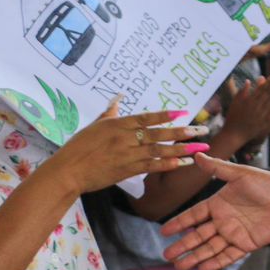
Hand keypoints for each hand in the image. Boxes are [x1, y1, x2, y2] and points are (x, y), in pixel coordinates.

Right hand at [44, 103, 202, 196]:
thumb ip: (110, 112)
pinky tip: (183, 163)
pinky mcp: (127, 170)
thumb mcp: (93, 126)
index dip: (165, 116)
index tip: (183, 113)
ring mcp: (127, 155)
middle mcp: (125, 138)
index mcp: (117, 124)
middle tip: (201, 131)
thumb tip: (118, 97)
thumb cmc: (78, 147)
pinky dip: (168, 164)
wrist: (68, 171)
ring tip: (199, 148)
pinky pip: (152, 166)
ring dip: (181, 149)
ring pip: (159, 150)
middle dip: (182, 132)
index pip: (146, 118)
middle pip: (158, 134)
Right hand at [162, 155, 269, 269]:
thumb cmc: (265, 183)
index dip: (179, 223)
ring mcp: (234, 233)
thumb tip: (197, 154)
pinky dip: (216, 262)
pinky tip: (202, 268)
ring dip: (195, 257)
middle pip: (198, 236)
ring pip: (210, 248)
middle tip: (167, 255)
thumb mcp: (239, 174)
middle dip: (183, 246)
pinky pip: (228, 256)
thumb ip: (217, 168)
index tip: (164, 230)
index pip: (194, 215)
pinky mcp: (246, 244)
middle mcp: (223, 220)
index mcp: (218, 204)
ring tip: (179, 266)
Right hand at [221, 74, 269, 146]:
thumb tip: (248, 80)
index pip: (262, 89)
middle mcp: (256, 106)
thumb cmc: (233, 117)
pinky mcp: (264, 123)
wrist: (234, 134)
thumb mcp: (235, 102)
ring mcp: (261, 115)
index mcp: (250, 100)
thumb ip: (242, 91)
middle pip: (269, 93)